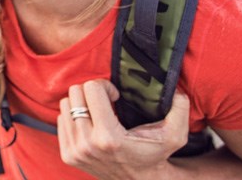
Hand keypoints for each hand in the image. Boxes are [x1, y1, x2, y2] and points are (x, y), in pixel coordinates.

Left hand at [58, 79, 188, 179]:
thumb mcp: (175, 135)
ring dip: (82, 103)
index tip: (115, 96)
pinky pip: (60, 119)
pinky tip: (91, 124)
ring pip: (65, 104)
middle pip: (75, 93)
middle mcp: (87, 145)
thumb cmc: (155, 154)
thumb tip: (177, 90)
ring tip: (98, 112)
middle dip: (92, 92)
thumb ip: (180, 109)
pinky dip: (74, 116)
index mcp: (108, 138)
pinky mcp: (67, 155)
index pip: (91, 89)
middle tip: (106, 101)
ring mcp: (75, 151)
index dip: (106, 86)